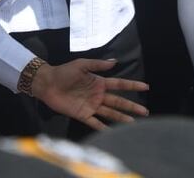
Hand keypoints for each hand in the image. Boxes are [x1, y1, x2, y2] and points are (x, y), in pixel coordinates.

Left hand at [32, 59, 148, 130]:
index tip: (146, 86)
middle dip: (131, 106)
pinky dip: (103, 128)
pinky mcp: (82, 115)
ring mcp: (91, 106)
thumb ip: (97, 64)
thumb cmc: (64, 72)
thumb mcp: (81, 64)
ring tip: (133, 122)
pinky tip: (112, 132)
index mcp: (99, 82)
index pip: (119, 84)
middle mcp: (98, 95)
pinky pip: (95, 123)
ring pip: (110, 113)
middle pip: (118, 101)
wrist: (47, 83)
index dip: (132, 85)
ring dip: (121, 117)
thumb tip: (115, 61)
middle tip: (145, 111)